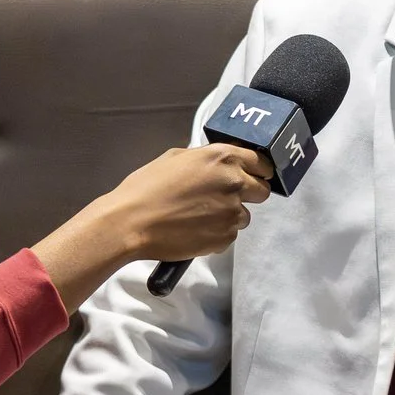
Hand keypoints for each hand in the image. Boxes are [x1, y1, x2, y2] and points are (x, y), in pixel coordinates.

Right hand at [30, 143, 273, 305]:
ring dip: (230, 215)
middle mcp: (234, 183)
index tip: (253, 176)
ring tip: (201, 216)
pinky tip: (195, 229)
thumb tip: (217, 164)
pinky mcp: (226, 237)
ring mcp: (232, 212)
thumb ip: (205, 159)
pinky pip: (231, 234)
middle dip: (248, 194)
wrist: (131, 222)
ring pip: (245, 215)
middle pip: (262, 191)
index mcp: (223, 158)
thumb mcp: (175, 158)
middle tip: (223, 198)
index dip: (258, 171)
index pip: (262, 162)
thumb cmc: (146, 187)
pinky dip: (218, 233)